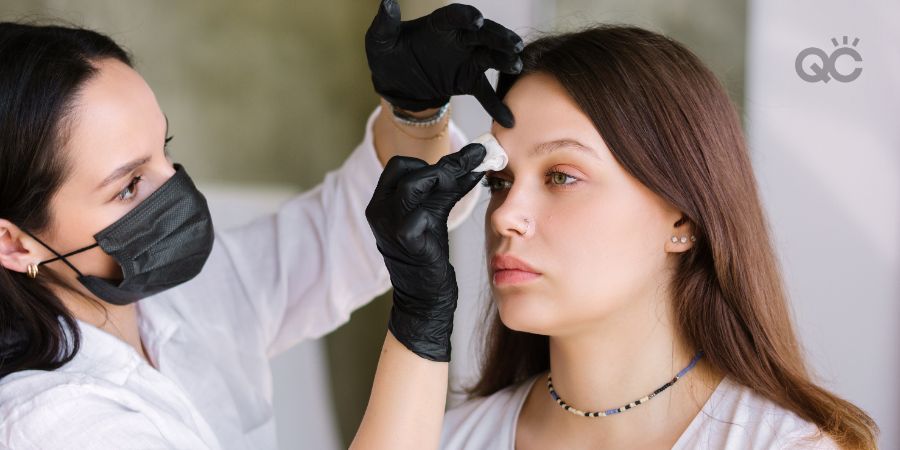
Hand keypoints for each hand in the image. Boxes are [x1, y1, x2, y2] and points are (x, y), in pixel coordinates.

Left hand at [365, 0, 523, 127]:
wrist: (396, 81)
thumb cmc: (388, 53)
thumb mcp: (380, 39)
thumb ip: (385, 23)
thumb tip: (387, 3)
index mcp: (439, 24)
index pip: (455, 16)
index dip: (465, 17)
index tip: (475, 20)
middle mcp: (459, 38)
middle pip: (483, 34)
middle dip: (498, 37)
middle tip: (512, 44)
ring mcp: (467, 59)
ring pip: (491, 57)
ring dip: (505, 60)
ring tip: (516, 66)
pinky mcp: (468, 81)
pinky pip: (485, 92)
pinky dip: (496, 105)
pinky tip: (508, 119)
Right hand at [365, 144, 486, 360]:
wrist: (425, 297)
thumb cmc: (428, 254)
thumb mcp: (433, 214)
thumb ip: (447, 187)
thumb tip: (473, 160)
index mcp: (380, 204)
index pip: (398, 166)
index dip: (428, 161)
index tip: (458, 163)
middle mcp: (379, 213)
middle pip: (407, 170)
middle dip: (444, 165)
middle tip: (475, 161)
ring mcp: (389, 227)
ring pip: (414, 185)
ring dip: (446, 177)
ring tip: (471, 175)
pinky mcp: (407, 241)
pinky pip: (426, 211)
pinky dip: (449, 199)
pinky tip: (469, 193)